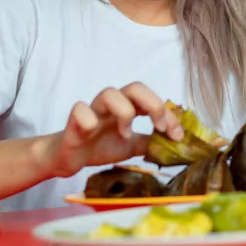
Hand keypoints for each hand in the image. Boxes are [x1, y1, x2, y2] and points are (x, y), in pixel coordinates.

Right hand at [38, 82, 183, 177]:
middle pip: (135, 87)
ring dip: (124, 112)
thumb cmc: (99, 146)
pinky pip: (79, 110)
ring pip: (109, 93)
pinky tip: (93, 131)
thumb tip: (175, 144)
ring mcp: (93, 111)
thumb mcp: (131, 146)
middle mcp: (112, 105)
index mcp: (128, 107)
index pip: (153, 100)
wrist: (68, 158)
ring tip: (126, 134)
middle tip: (159, 127)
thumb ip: (150, 142)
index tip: (178, 135)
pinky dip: (89, 119)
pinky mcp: (73, 122)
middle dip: (153, 104)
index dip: (169, 115)